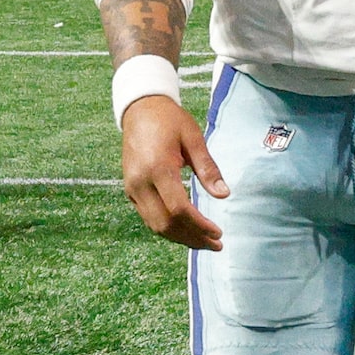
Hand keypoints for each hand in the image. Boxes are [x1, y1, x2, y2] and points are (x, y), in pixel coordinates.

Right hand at [117, 94, 226, 251]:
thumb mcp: (194, 139)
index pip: (178, 209)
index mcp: (157, 168)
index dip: (199, 226)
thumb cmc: (169, 120)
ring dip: (180, 238)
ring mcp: (132, 189)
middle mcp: (140, 183)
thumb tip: (224, 195)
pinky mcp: (130, 191)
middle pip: (166, 224)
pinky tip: (186, 231)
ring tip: (204, 243)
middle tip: (216, 244)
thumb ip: (208, 169)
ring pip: (156, 226)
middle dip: (192, 238)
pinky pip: (149, 218)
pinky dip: (168, 229)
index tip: (218, 233)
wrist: (139, 109)